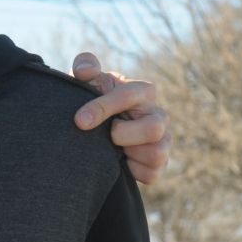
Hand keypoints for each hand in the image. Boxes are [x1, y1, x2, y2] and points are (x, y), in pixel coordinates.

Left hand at [71, 53, 170, 184]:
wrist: (94, 128)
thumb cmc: (93, 100)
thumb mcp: (88, 82)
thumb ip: (86, 68)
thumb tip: (84, 68)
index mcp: (142, 92)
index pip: (129, 96)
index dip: (103, 108)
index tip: (79, 120)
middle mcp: (158, 115)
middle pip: (154, 128)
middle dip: (122, 135)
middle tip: (105, 135)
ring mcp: (162, 140)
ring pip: (157, 153)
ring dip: (129, 153)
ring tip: (113, 148)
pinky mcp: (158, 164)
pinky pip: (153, 173)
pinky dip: (133, 171)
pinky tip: (119, 162)